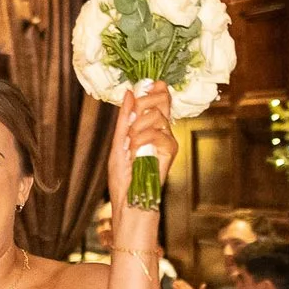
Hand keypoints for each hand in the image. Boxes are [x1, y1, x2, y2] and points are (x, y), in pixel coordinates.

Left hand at [106, 83, 177, 212]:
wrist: (129, 201)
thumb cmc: (123, 178)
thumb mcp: (118, 142)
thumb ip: (124, 118)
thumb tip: (129, 92)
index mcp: (150, 126)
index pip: (158, 97)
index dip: (152, 88)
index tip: (142, 87)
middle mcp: (162, 130)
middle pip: (162, 98)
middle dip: (143, 102)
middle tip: (130, 120)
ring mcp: (167, 139)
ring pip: (156, 114)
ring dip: (136, 128)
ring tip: (130, 146)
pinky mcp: (171, 150)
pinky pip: (158, 132)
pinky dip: (141, 140)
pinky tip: (135, 153)